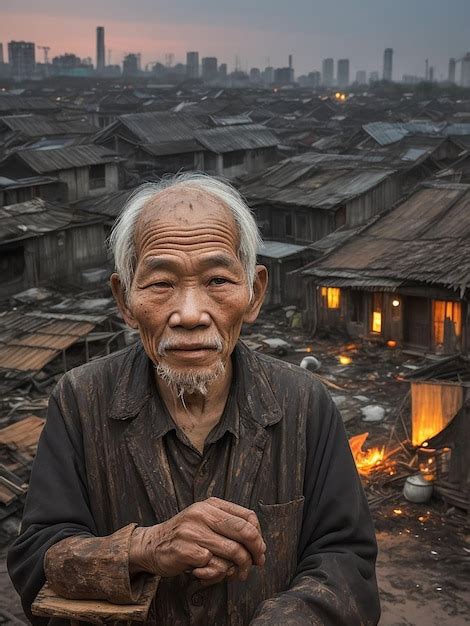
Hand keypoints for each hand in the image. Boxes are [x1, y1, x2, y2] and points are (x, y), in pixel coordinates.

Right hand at [129, 497, 265, 584]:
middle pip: (245, 532)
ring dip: (236, 568)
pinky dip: (216, 574)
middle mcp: (203, 513)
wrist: (152, 545)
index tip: (259, 551)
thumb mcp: (207, 522)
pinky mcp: (186, 550)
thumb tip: (260, 546)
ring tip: (231, 573)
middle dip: (255, 552)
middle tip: (255, 565)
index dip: (258, 536)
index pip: (248, 516)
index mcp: (211, 505)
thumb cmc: (186, 536)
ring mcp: (194, 531)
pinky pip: (215, 566)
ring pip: (233, 552)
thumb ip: (231, 528)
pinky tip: (206, 573)